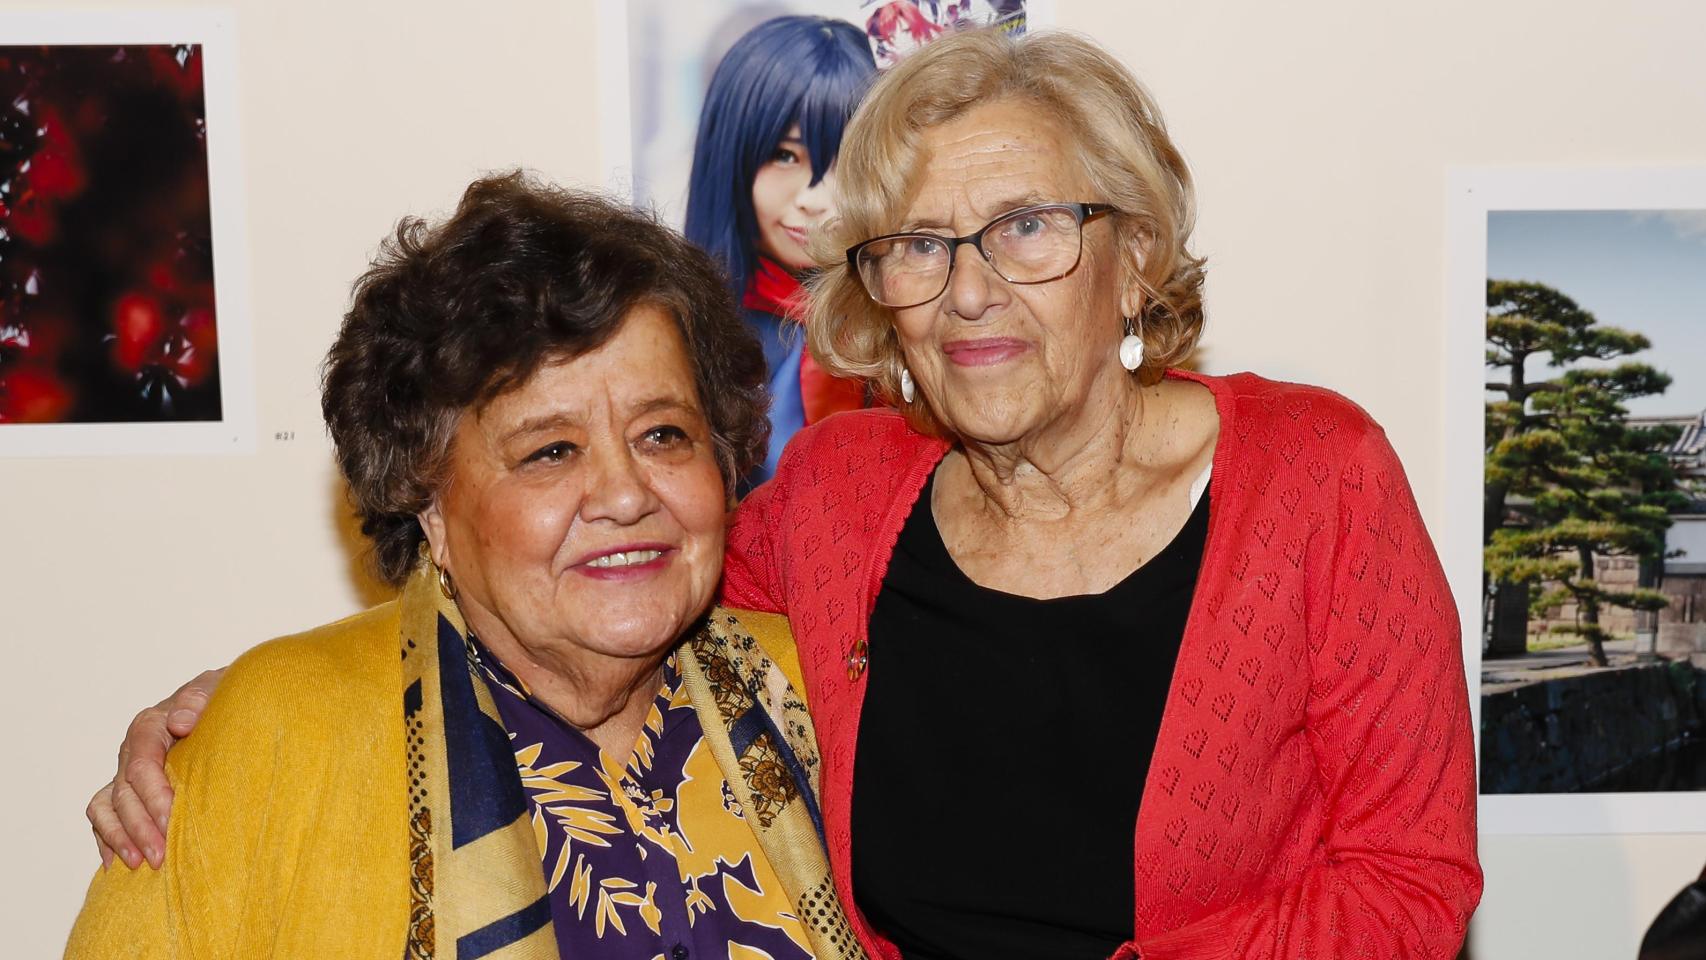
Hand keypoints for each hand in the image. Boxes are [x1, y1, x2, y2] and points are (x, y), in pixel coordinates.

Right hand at [85, 668, 224, 868]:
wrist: (225, 701)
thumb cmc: (222, 697)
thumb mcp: (216, 689)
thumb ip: (198, 699)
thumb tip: (180, 721)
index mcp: (150, 726)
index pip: (142, 766)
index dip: (153, 796)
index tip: (170, 820)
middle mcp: (132, 751)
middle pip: (124, 793)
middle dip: (139, 827)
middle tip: (160, 856)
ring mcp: (126, 771)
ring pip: (107, 807)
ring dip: (121, 838)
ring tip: (140, 864)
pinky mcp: (128, 789)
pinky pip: (104, 816)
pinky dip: (107, 839)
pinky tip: (117, 864)